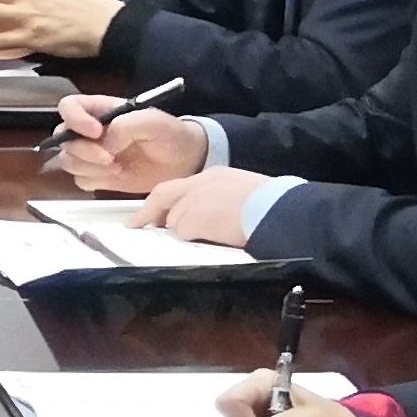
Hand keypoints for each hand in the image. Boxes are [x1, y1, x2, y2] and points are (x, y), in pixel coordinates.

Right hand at [55, 109, 206, 192]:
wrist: (183, 162)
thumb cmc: (170, 134)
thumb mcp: (153, 121)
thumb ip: (126, 125)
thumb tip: (105, 142)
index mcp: (101, 110)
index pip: (69, 107)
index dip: (75, 119)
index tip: (96, 132)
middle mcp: (91, 131)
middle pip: (64, 138)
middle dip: (84, 151)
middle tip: (110, 158)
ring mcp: (93, 154)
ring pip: (69, 160)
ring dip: (89, 167)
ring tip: (117, 167)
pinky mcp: (98, 175)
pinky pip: (80, 180)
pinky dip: (94, 180)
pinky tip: (116, 176)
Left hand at [136, 165, 263, 244]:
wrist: (280, 211)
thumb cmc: (272, 206)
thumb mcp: (243, 191)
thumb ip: (220, 198)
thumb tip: (210, 215)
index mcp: (214, 175)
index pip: (180, 187)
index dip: (165, 202)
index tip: (155, 213)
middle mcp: (200, 183)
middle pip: (163, 196)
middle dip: (147, 212)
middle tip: (136, 225)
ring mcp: (195, 200)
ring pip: (174, 220)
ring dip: (182, 232)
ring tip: (204, 238)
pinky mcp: (195, 219)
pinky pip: (184, 234)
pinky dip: (193, 240)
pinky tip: (211, 241)